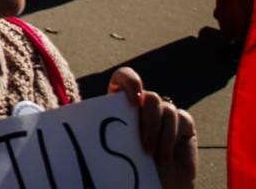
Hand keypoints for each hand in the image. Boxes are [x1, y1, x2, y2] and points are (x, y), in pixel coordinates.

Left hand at [108, 68, 196, 187]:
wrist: (156, 183)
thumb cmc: (129, 166)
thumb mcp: (112, 145)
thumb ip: (103, 128)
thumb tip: (71, 112)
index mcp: (122, 102)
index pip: (125, 77)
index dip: (130, 81)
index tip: (134, 100)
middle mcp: (144, 104)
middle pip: (150, 97)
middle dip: (149, 123)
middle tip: (144, 147)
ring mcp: (165, 112)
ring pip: (166, 109)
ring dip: (160, 135)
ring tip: (152, 157)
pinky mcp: (184, 122)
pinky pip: (182, 119)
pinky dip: (171, 139)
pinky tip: (164, 157)